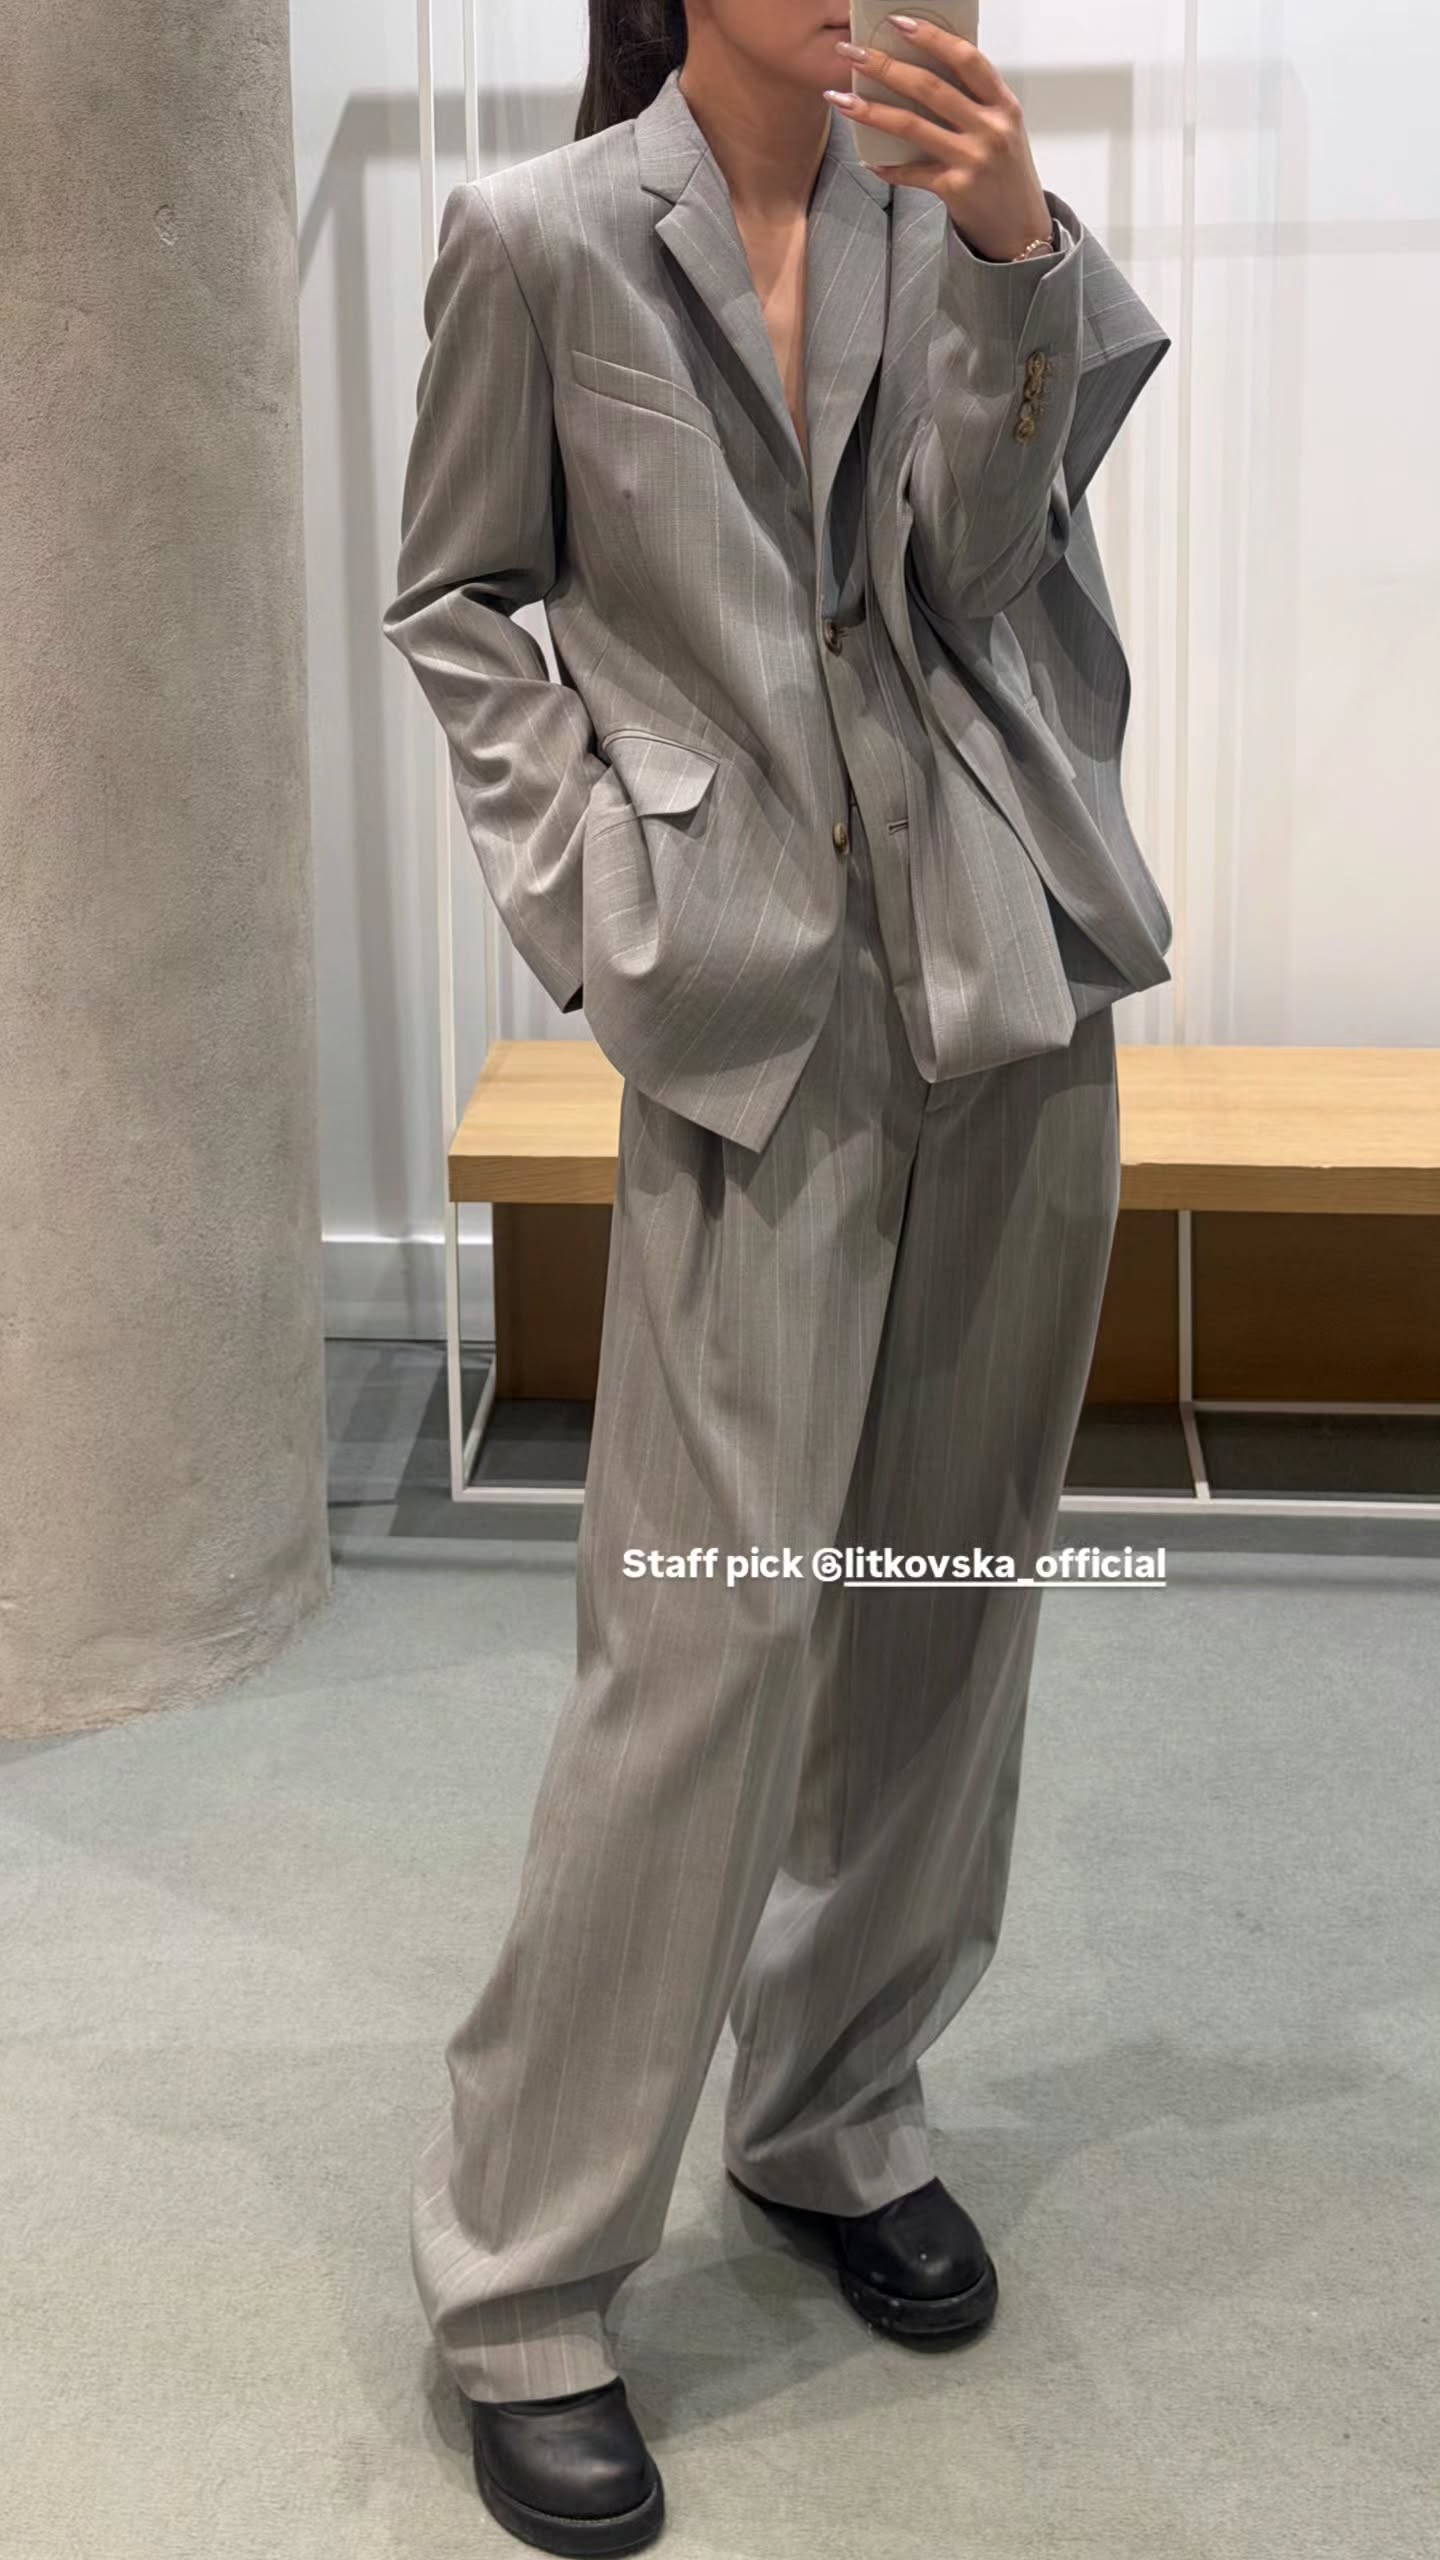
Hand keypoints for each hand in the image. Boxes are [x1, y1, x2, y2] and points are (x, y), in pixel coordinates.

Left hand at [825, 15, 1052, 261]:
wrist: (1020, 227)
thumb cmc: (1006, 173)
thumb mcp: (1001, 127)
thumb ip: (974, 100)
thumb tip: (926, 68)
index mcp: (1002, 104)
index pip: (966, 59)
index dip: (931, 37)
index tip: (898, 23)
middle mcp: (989, 128)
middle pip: (929, 87)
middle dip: (885, 65)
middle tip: (852, 51)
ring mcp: (972, 159)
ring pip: (911, 126)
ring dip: (870, 111)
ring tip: (840, 99)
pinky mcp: (955, 189)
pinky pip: (910, 173)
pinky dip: (887, 166)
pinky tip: (868, 159)